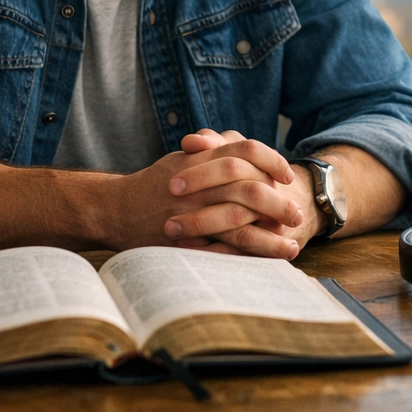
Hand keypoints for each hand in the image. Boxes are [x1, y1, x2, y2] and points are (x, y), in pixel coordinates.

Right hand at [101, 131, 302, 256]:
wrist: (115, 208)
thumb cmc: (154, 183)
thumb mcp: (184, 158)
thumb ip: (215, 150)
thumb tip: (249, 149)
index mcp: (200, 161)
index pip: (246, 152)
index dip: (272, 162)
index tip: (287, 177)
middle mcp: (198, 186)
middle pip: (249, 190)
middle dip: (278, 204)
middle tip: (296, 215)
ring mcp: (191, 215)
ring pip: (239, 225)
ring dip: (269, 238)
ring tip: (292, 247)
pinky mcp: (184, 242)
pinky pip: (219, 251)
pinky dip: (243, 257)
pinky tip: (262, 262)